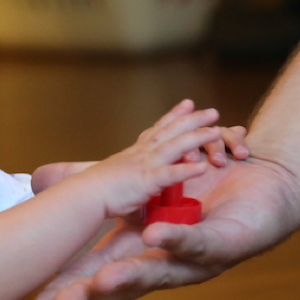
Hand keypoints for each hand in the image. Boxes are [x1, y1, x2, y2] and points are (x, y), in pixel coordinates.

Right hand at [26, 157, 299, 299]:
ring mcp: (193, 260)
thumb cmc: (201, 187)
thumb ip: (98, 185)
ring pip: (157, 270)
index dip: (66, 293)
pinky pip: (197, 240)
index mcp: (138, 251)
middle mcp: (163, 263)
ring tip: (101, 281)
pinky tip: (154, 235)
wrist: (265, 180)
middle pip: (120, 284)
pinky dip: (176, 236)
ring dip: (129, 275)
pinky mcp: (223, 245)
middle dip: (89, 296)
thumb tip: (40, 179)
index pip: (94, 277)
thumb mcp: (140, 188)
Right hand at [71, 100, 221, 217]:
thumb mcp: (112, 175)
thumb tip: (126, 179)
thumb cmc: (92, 190)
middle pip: (171, 131)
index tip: (188, 103)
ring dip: (197, 137)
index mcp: (134, 153)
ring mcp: (144, 166)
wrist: (82, 196)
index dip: (174, 115)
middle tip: (213, 111)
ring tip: (218, 131)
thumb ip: (125, 174)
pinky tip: (203, 168)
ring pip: (175, 147)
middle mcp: (141, 154)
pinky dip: (186, 170)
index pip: (157, 129)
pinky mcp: (145, 182)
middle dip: (193, 120)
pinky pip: (169, 175)